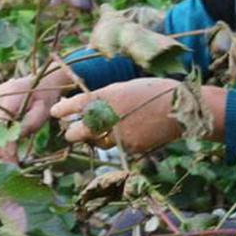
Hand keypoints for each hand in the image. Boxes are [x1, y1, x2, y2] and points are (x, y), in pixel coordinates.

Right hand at [0, 67, 73, 160]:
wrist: (40, 84)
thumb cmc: (44, 99)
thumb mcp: (41, 112)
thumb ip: (28, 125)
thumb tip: (12, 143)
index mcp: (10, 94)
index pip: (2, 122)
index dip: (5, 142)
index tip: (11, 157)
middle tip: (8, 163)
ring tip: (2, 160)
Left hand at [49, 78, 183, 153]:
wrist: (180, 109)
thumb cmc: (155, 91)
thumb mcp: (126, 87)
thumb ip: (106, 99)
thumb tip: (91, 108)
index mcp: (107, 96)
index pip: (77, 105)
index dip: (63, 110)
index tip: (56, 112)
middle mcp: (109, 116)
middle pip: (79, 131)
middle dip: (73, 132)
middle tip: (70, 130)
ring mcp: (119, 134)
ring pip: (98, 141)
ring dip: (94, 138)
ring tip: (97, 132)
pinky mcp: (130, 147)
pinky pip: (117, 146)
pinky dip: (118, 141)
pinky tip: (128, 132)